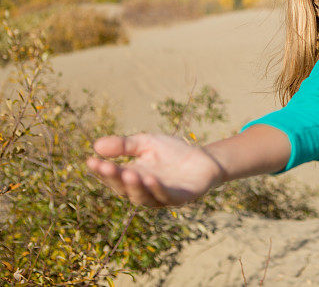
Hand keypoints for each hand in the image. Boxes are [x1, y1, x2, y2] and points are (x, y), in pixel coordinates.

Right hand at [86, 133, 223, 207]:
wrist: (204, 158)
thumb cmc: (173, 152)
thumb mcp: (146, 143)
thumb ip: (124, 145)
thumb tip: (96, 146)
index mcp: (132, 177)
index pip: (113, 176)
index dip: (101, 170)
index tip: (90, 160)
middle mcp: (143, 190)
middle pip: (124, 189)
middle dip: (114, 178)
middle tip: (105, 166)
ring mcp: (161, 196)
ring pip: (142, 197)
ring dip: (135, 186)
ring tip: (128, 174)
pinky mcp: (180, 198)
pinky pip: (166, 197)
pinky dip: (157, 189)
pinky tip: (150, 179)